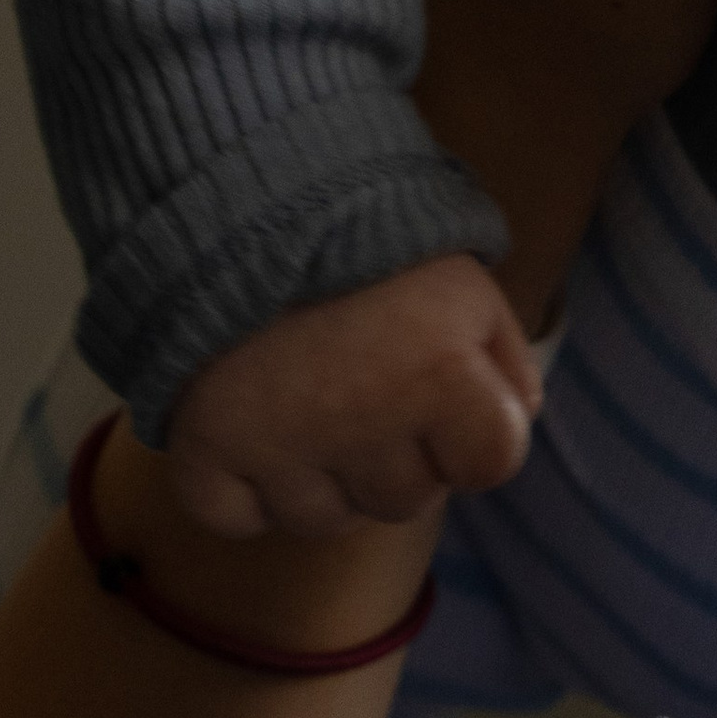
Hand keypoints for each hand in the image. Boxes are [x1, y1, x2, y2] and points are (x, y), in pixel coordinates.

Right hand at [164, 250, 541, 540]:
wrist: (241, 197)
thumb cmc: (365, 243)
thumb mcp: (462, 282)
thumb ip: (504, 359)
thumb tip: (514, 424)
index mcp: (440, 373)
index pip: (493, 463)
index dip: (472, 434)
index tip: (442, 396)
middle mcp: (362, 421)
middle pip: (406, 500)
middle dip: (394, 455)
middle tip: (362, 384)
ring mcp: (278, 445)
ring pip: (324, 520)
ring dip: (321, 477)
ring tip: (305, 399)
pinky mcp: (202, 452)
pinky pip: (237, 518)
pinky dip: (241, 491)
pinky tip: (251, 431)